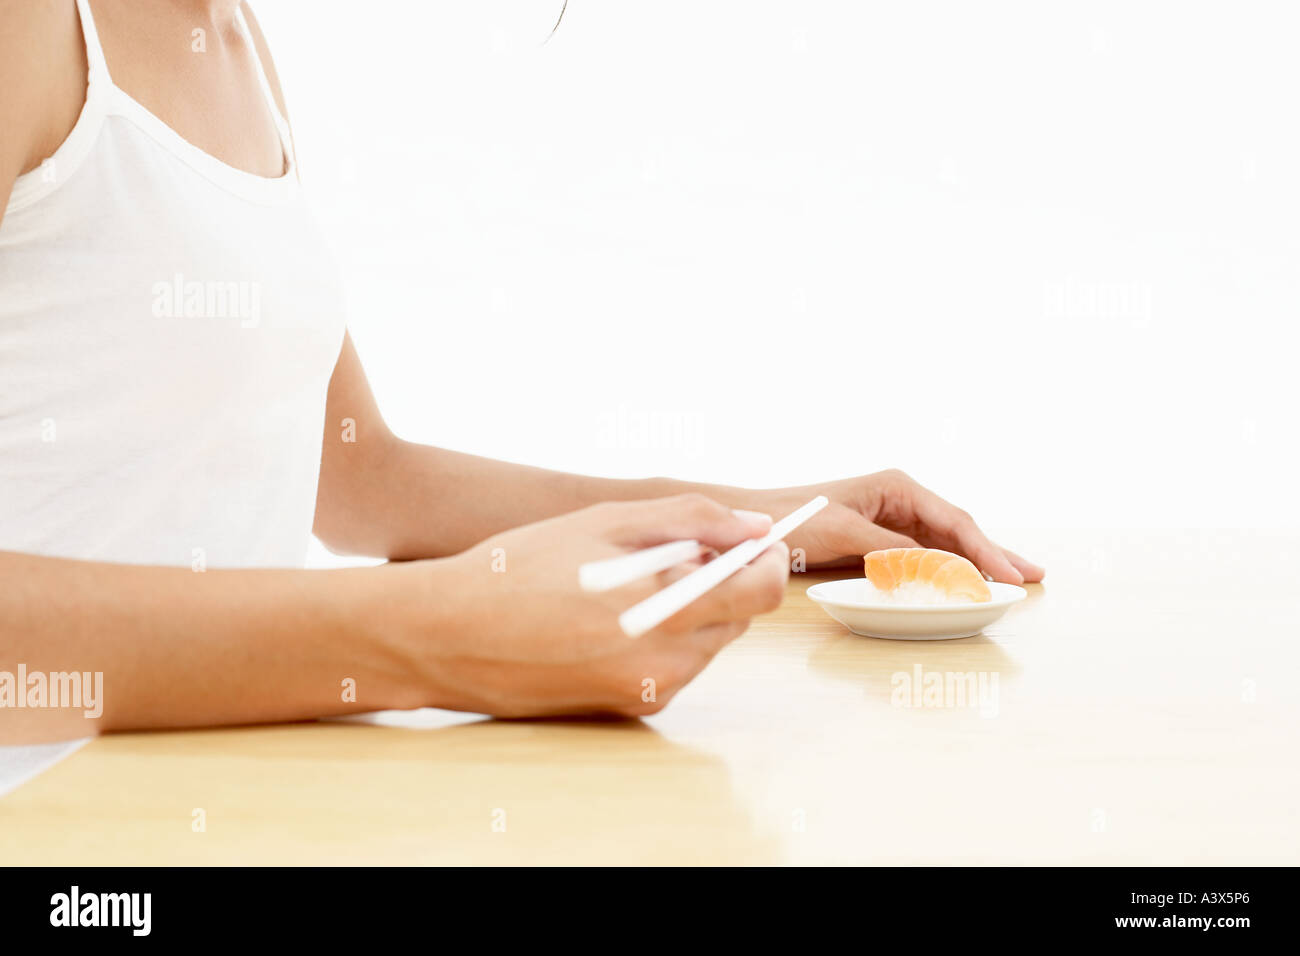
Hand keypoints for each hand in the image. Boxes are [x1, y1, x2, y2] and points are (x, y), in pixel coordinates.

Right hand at [407, 494, 788, 716]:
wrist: (444, 636)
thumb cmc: (518, 569)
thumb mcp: (606, 521)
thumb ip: (692, 519)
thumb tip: (754, 526)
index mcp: (667, 614)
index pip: (762, 592)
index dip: (766, 560)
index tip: (753, 540)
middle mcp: (667, 666)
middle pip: (736, 618)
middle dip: (719, 581)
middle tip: (664, 552)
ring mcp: (648, 694)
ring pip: (704, 643)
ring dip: (688, 610)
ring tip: (622, 584)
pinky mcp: (627, 710)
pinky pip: (672, 667)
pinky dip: (659, 637)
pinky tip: (606, 618)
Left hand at [741, 470, 1043, 583]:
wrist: (761, 520)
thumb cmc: (797, 518)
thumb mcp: (844, 531)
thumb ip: (889, 547)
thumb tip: (931, 565)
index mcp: (898, 487)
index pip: (954, 521)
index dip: (985, 551)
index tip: (1009, 575)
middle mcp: (903, 499)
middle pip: (960, 530)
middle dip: (995, 554)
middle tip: (1033, 577)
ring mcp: (895, 519)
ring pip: (947, 545)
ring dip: (978, 563)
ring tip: (1015, 580)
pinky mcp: (884, 539)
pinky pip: (926, 556)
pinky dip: (951, 570)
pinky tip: (970, 582)